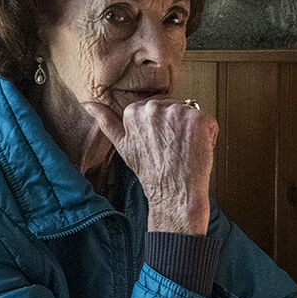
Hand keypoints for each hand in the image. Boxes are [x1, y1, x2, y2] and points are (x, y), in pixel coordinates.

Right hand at [83, 97, 216, 233]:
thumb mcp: (122, 145)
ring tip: (183, 150)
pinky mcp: (198, 119)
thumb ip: (105, 121)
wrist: (173, 193)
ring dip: (192, 131)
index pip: (158, 107)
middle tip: (171, 148)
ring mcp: (177, 112)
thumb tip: (88, 105)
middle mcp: (154, 107)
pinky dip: (208, 136)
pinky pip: (208, 122)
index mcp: (135, 111)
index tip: (160, 143)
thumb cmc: (150, 171)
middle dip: (177, 126)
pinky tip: (196, 150)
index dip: (163, 126)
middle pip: (175, 107)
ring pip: (192, 115)